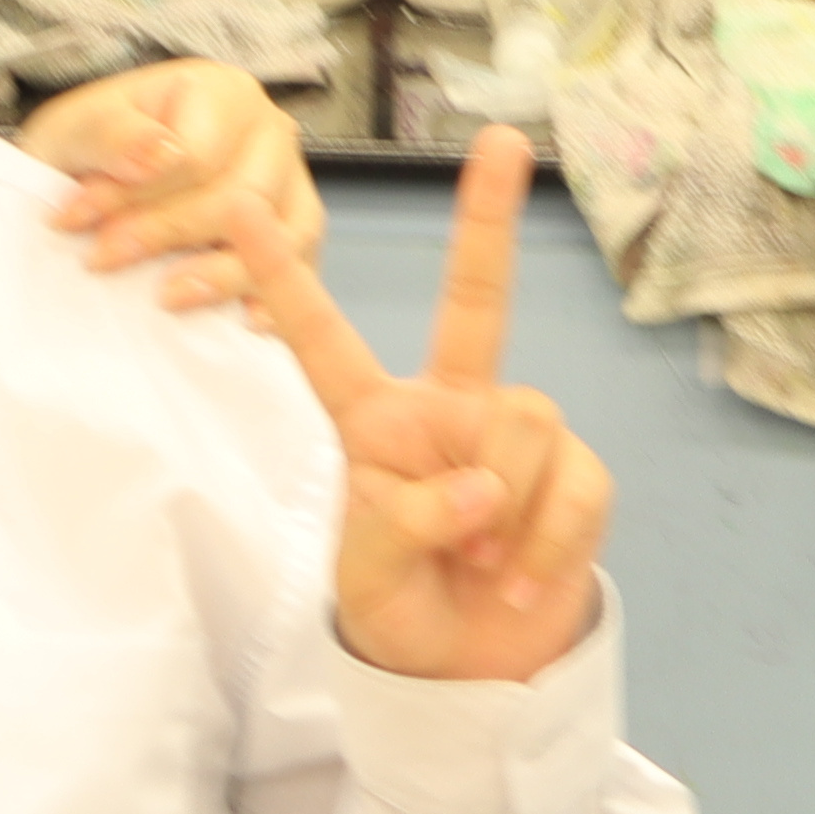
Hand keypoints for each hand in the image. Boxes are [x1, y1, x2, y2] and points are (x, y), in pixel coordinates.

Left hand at [25, 57, 319, 313]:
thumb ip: (113, 135)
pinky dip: (272, 297)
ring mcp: (291, 185)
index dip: (136, 196)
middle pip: (240, 200)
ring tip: (166, 296)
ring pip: (278, 239)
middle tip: (104, 259)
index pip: (196, 156)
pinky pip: (300, 272)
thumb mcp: (77, 127)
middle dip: (168, 235)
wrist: (98, 173)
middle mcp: (270, 133)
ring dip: (220, 275)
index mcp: (224, 92)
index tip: (76, 218)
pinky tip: (245, 320)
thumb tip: (159, 156)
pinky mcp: (294, 235)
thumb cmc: (97, 147)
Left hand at [219, 129, 612, 683]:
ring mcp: (516, 435)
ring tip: (477, 565)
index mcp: (374, 421)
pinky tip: (518, 581)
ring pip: (524, 425)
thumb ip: (404, 522)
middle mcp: (449, 408)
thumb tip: (483, 491)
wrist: (471, 671)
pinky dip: (547, 545)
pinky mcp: (575, 475)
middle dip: (490, 218)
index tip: (239, 203)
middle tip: (507, 142)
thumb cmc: (401, 606)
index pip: (324, 340)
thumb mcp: (365, 574)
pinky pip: (574, 487)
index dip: (284, 277)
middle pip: (478, 301)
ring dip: (503, 511)